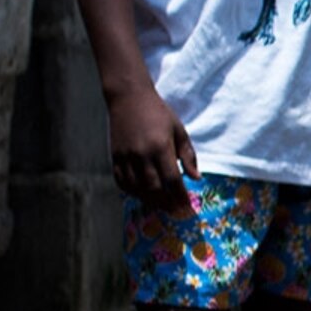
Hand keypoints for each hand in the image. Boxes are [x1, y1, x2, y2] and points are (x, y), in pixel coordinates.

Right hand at [106, 86, 196, 213]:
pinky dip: (132, 192)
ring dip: (150, 201)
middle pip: (154, 188)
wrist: (128, 97)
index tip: (188, 207)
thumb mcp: (179, 130)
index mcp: (160, 147)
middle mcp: (141, 154)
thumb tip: (196, 178)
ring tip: (161, 207)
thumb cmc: (158, 113)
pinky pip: (121, 181)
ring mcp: (125, 156)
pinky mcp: (114, 156)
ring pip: (137, 188)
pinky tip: (141, 195)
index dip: (180, 196)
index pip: (172, 180)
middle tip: (176, 212)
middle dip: (167, 203)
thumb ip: (187, 155)